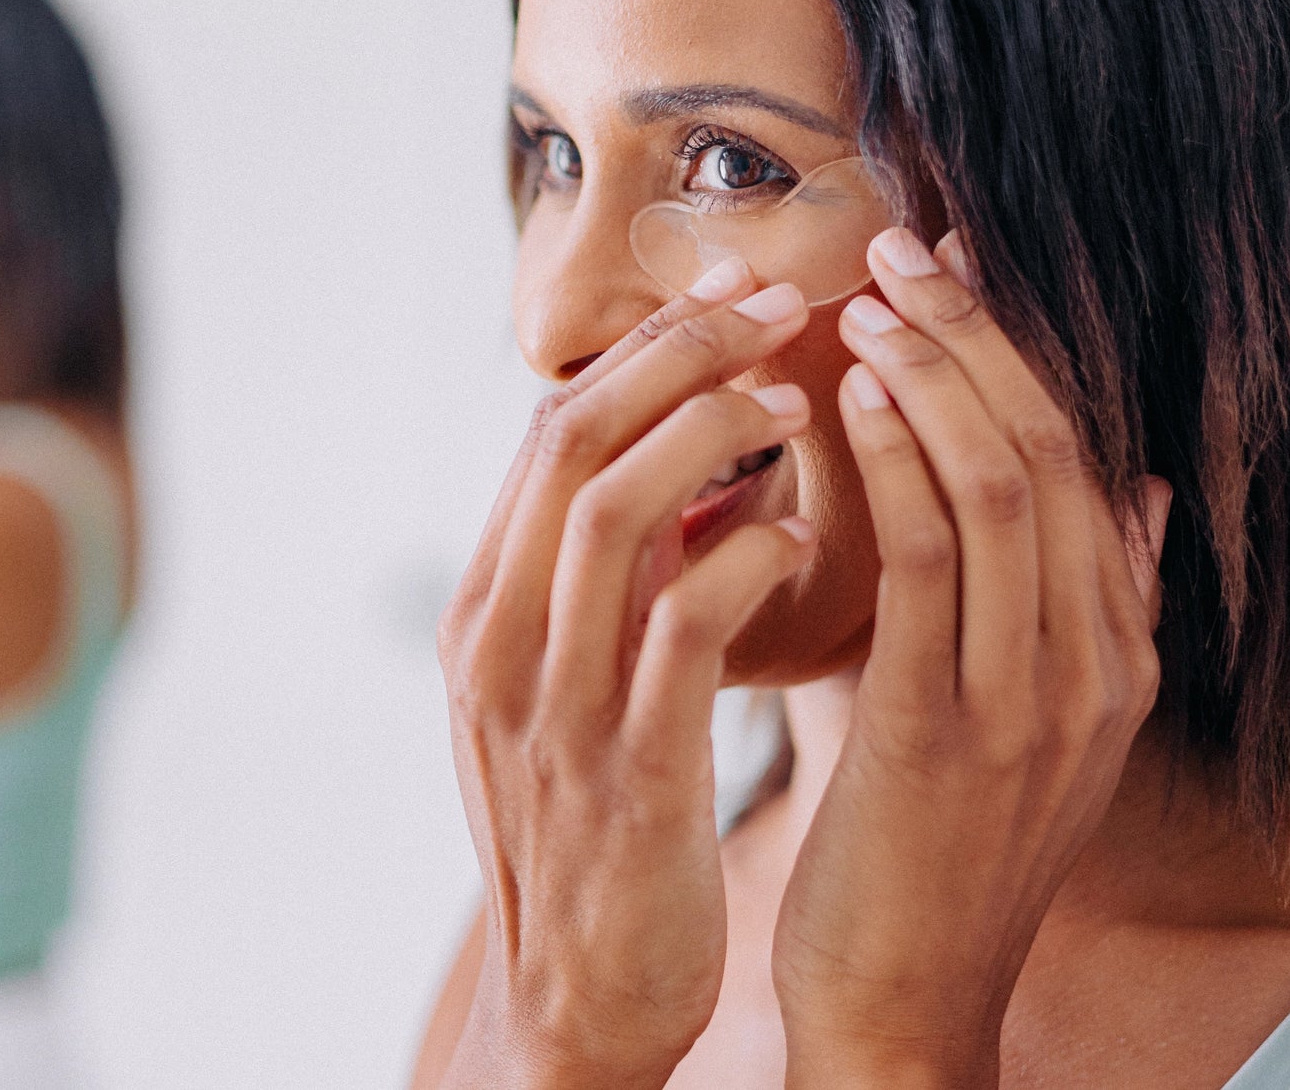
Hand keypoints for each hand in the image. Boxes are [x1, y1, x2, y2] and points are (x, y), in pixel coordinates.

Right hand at [437, 263, 817, 1088]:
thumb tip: (697, 463)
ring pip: (614, 513)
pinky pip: (683, 627)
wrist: (577, 997)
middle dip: (675, 354)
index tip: (725, 293)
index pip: (550, 433)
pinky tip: (804, 534)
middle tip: (770, 303)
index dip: (643, 349)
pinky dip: (745, 558)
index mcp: (485, 607)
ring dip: (710, 434)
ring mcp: (552, 702)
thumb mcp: (570, 681)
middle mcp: (498, 638)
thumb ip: (608, 580)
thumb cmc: (599, 818)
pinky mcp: (625, 769)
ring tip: (794, 401)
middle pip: (570, 442)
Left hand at [772, 228, 1168, 1088]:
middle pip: (1053, 447)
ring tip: (872, 301)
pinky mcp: (948, 733)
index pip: (1080, 452)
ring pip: (1007, 487)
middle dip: (978, 332)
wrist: (904, 994)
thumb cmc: (935, 832)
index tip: (951, 262)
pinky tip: (852, 399)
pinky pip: (934, 566)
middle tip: (902, 247)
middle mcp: (1096, 660)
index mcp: (1112, 645)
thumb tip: (1136, 492)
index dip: (1016, 344)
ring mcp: (1033, 698)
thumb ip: (1085, 600)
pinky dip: (899, 466)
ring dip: (938, 376)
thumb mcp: (1032, 711)